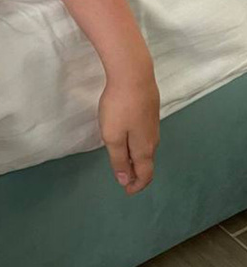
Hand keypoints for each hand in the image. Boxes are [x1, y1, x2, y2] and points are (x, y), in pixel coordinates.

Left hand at [98, 63, 160, 195]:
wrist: (134, 75)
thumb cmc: (120, 107)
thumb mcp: (113, 136)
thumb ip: (118, 160)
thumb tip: (125, 180)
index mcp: (144, 148)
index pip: (145, 174)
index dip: (137, 185)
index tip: (127, 191)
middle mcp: (152, 139)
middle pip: (147, 162)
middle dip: (137, 174)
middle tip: (125, 180)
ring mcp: (153, 124)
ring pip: (147, 149)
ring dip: (137, 159)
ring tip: (125, 162)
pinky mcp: (150, 111)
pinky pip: (146, 136)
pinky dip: (138, 145)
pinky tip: (129, 139)